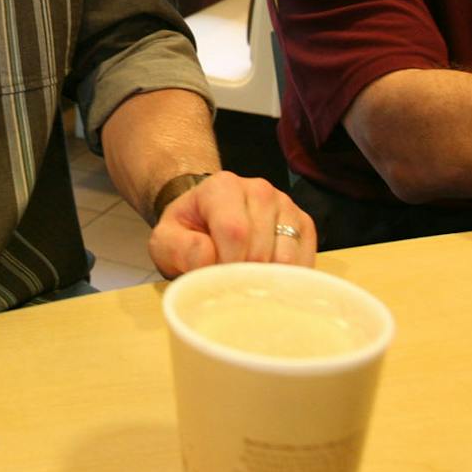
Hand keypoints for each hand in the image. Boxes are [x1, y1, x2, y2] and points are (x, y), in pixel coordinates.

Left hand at [148, 171, 316, 277]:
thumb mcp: (166, 241)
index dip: (225, 265)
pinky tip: (270, 282)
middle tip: (230, 284)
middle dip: (244, 276)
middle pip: (261, 248)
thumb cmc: (188, 232)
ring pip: (287, 257)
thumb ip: (178, 248)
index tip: (215, 280)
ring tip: (248, 282)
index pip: (234, 231)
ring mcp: (286, 205)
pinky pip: (306, 260)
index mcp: (223, 187)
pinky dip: (289, 279)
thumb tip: (208, 257)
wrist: (207, 221)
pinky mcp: (304, 224)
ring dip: (267, 280)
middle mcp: (260, 189)